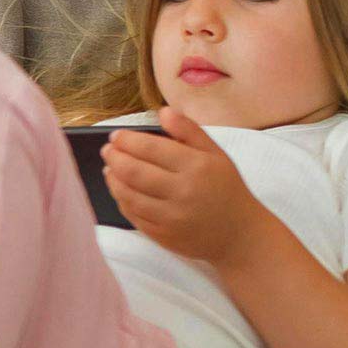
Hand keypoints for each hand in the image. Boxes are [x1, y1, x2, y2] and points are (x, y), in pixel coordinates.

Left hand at [101, 107, 270, 269]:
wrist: (240, 235)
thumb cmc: (226, 189)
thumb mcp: (216, 154)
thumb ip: (189, 131)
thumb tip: (163, 111)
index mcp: (197, 167)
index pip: (151, 148)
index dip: (127, 140)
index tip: (116, 135)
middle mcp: (183, 191)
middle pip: (134, 171)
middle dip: (114, 157)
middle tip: (107, 150)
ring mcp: (172, 217)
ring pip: (129, 195)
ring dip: (113, 179)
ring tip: (109, 168)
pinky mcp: (164, 236)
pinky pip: (133, 215)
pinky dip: (122, 200)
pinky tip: (120, 189)